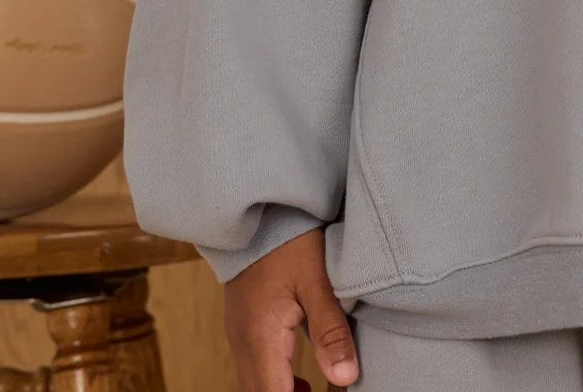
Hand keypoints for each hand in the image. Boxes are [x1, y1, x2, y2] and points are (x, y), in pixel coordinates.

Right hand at [223, 226, 359, 391]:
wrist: (260, 208)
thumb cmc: (290, 240)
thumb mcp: (318, 280)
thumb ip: (330, 330)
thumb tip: (344, 378)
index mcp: (261, 337)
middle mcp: (243, 343)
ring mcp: (238, 335)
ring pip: (255, 384)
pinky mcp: (243, 325)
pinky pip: (254, 368)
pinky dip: (276, 381)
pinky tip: (301, 382)